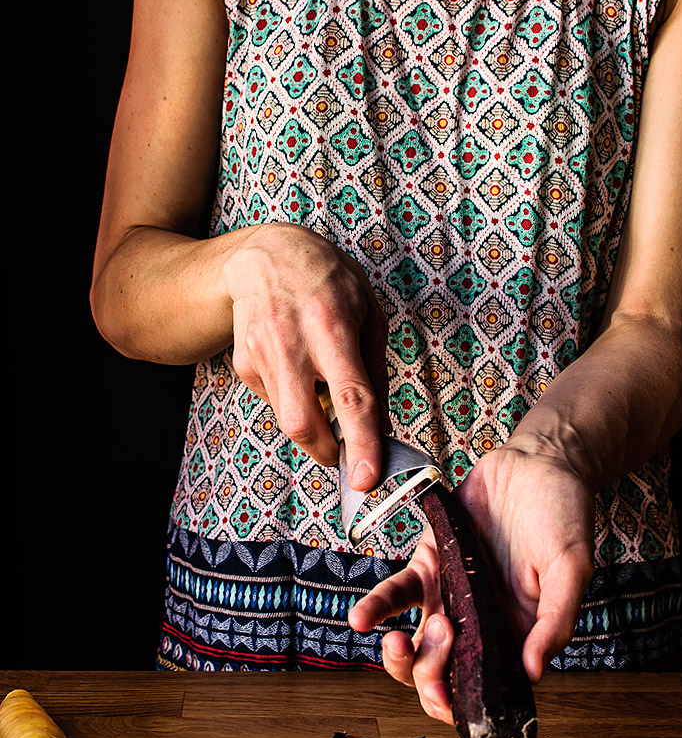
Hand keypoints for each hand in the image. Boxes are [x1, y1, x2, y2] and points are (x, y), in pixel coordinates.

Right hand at [222, 222, 388, 488]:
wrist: (264, 256)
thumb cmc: (328, 282)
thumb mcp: (369, 314)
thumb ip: (375, 374)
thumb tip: (381, 429)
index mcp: (333, 327)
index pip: (351, 396)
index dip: (361, 443)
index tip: (366, 481)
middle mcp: (292, 343)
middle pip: (303, 423)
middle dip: (328, 453)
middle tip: (347, 455)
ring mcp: (261, 354)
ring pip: (287, 419)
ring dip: (313, 423)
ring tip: (321, 383)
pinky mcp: (243, 364)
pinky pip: (275, 402)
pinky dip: (294, 399)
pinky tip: (297, 366)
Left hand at [348, 447, 595, 719]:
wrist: (538, 463)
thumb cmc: (564, 515)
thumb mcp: (572, 567)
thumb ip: (555, 620)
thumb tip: (534, 672)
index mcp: (516, 636)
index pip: (486, 688)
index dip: (465, 706)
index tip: (451, 704)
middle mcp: (480, 625)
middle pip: (443, 676)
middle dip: (429, 682)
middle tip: (435, 657)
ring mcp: (451, 597)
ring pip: (415, 646)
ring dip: (401, 658)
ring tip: (396, 644)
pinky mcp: (430, 564)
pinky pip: (397, 593)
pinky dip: (377, 608)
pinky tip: (362, 619)